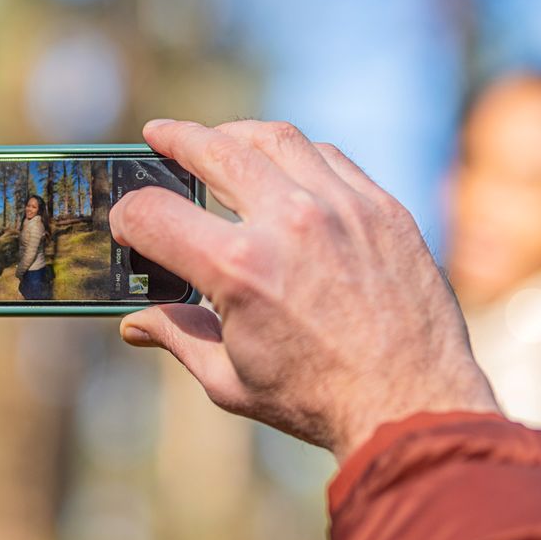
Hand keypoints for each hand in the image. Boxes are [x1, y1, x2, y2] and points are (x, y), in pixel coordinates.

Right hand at [112, 119, 497, 461]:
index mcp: (238, 269)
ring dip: (234, 134)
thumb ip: (178, 337)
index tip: (128, 223)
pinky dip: (294, 153)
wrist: (412, 405)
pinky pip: (328, 157)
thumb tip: (134, 322)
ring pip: (274, 138)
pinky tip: (282, 165)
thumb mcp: (229, 380)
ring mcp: (341, 207)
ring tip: (218, 141)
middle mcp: (287, 222)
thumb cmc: (316, 402)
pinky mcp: (382, 208)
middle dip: (174, 139)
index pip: (154, 214)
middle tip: (158, 136)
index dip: (128, 217)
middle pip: (212, 150)